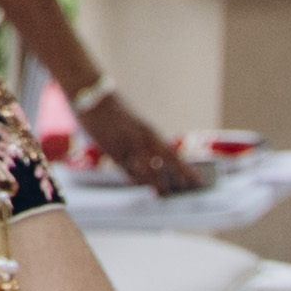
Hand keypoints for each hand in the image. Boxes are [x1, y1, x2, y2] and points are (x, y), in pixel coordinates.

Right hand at [80, 96, 210, 193]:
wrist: (93, 96)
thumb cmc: (115, 107)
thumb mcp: (137, 122)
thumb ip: (146, 138)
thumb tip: (155, 155)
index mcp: (151, 133)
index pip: (174, 156)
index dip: (186, 170)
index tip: (197, 180)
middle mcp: (141, 143)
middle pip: (162, 170)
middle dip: (173, 183)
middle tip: (181, 191)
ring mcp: (126, 149)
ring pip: (145, 175)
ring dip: (155, 185)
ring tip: (163, 193)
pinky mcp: (111, 152)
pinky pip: (127, 171)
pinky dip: (135, 179)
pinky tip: (140, 183)